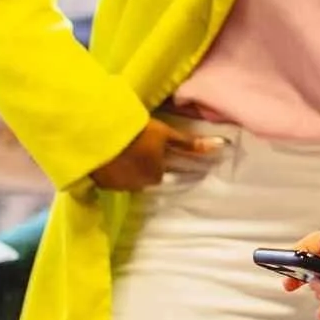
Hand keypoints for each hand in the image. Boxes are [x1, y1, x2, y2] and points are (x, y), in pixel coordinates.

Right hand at [90, 117, 223, 191]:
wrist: (98, 134)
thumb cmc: (137, 132)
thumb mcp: (164, 134)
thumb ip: (189, 143)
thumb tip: (221, 146)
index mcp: (155, 176)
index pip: (161, 171)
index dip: (157, 157)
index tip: (148, 147)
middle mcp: (139, 186)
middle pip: (145, 176)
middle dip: (142, 164)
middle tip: (134, 145)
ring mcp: (119, 186)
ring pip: (129, 177)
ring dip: (128, 167)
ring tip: (120, 148)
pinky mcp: (102, 183)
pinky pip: (112, 178)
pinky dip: (113, 169)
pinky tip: (109, 155)